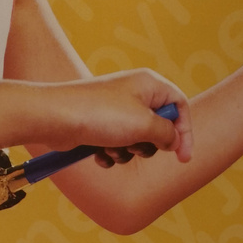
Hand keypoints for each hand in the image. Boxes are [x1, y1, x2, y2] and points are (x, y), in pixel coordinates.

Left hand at [48, 70, 192, 163]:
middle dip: (149, 145)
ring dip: (127, 152)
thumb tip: (174, 141)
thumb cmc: (101, 115)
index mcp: (149, 84)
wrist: (57, 118)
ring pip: (137, 141)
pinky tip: (98, 152)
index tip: (183, 157)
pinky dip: (111, 154)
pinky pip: (118, 146)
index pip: (179, 105)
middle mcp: (135, 94)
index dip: (185, 131)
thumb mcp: (144, 125)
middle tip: (137, 145)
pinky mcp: (102, 126)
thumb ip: (167, 133)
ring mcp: (117, 110)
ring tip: (112, 146)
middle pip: (159, 127)